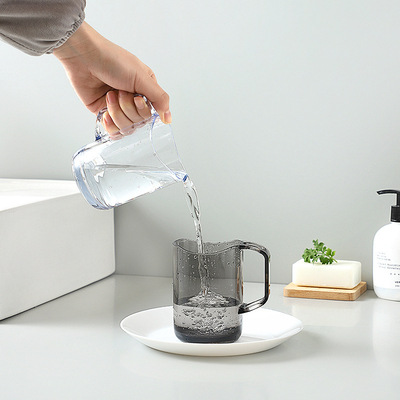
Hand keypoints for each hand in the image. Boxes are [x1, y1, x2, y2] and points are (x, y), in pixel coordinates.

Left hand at [53, 22, 170, 137]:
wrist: (84, 58)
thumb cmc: (113, 60)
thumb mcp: (142, 77)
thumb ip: (159, 99)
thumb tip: (168, 118)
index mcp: (146, 91)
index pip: (151, 114)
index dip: (142, 109)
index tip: (135, 96)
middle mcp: (134, 101)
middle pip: (138, 122)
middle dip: (127, 108)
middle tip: (119, 91)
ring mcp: (119, 108)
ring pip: (125, 128)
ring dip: (116, 112)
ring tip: (109, 96)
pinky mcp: (104, 113)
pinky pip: (113, 131)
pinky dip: (109, 124)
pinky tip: (105, 112)